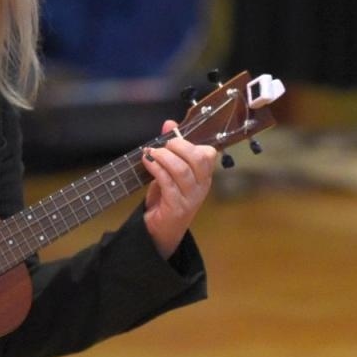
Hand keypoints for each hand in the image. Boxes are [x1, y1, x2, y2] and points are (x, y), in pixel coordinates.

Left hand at [142, 120, 217, 257]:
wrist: (159, 233)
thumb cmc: (166, 200)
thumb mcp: (169, 171)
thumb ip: (171, 148)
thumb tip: (170, 123)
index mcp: (203, 177)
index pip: (208, 154)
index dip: (190, 142)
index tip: (171, 138)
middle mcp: (201, 187)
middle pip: (199, 158)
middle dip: (178, 146)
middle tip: (162, 146)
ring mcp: (191, 198)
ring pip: (182, 169)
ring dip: (163, 157)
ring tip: (150, 155)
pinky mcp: (177, 208)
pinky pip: (168, 183)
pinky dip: (156, 169)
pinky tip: (147, 164)